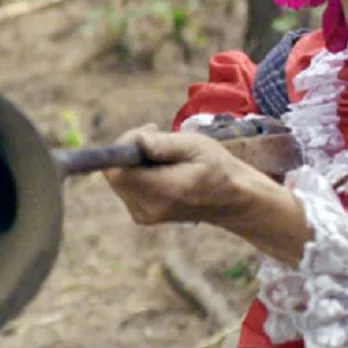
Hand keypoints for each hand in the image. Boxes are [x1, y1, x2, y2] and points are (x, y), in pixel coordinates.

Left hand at [101, 124, 313, 265]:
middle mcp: (148, 208)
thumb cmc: (219, 169)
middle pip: (115, 175)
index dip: (123, 145)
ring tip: (165, 154)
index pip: (117, 171)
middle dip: (129, 151)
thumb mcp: (198, 147)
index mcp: (162, 192)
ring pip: (120, 180)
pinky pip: (128, 187)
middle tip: (157, 136)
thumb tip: (138, 141)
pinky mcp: (143, 215)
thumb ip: (165, 144)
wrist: (232, 200)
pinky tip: (162, 168)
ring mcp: (144, 215)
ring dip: (135, 161)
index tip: (148, 132)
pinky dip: (138, 173)